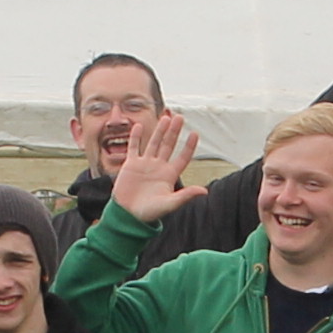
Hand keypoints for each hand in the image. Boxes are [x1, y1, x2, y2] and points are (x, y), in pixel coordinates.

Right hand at [110, 108, 199, 224]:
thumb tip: (204, 191)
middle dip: (174, 132)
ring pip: (153, 143)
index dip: (189, 146)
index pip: (182, 157)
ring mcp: (144, 165)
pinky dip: (135, 137)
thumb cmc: (149, 213)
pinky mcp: (131, 165)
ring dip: (159, 131)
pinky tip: (139, 126)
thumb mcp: (169, 204)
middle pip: (168, 145)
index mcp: (169, 175)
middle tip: (180, 117)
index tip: (195, 133)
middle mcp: (158, 167)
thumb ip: (185, 196)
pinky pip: (133, 148)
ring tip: (166, 117)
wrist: (128, 215)